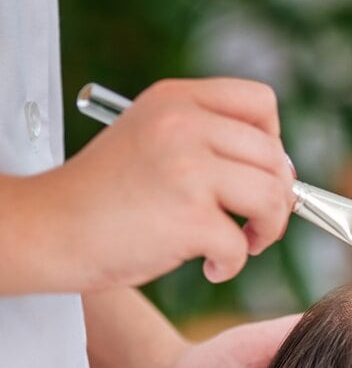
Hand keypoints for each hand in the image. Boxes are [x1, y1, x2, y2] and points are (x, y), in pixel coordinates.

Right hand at [20, 78, 294, 291]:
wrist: (49, 229)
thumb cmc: (107, 196)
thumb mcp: (153, 139)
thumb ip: (211, 141)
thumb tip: (286, 173)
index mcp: (176, 100)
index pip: (260, 101)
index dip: (273, 142)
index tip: (258, 172)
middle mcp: (184, 125)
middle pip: (275, 157)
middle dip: (278, 197)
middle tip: (256, 223)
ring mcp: (188, 169)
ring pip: (273, 196)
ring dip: (268, 229)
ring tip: (243, 243)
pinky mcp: (189, 217)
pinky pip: (242, 245)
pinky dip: (232, 264)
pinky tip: (210, 267)